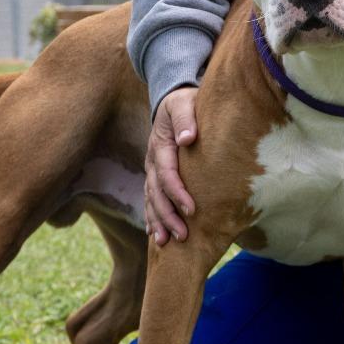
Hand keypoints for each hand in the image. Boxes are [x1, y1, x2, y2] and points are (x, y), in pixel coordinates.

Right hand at [145, 87, 198, 244]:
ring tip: (166, 242)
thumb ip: (186, 118)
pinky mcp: (155, 175)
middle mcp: (152, 160)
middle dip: (168, 215)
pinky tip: (156, 235)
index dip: (178, 193)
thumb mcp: (184, 103)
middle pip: (156, 193)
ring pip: (151, 200)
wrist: (172, 101)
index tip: (192, 210)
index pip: (167, 174)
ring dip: (158, 221)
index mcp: (160, 145)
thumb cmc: (184, 102)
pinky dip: (152, 217)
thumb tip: (188, 138)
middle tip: (182, 236)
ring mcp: (151, 169)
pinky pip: (151, 199)